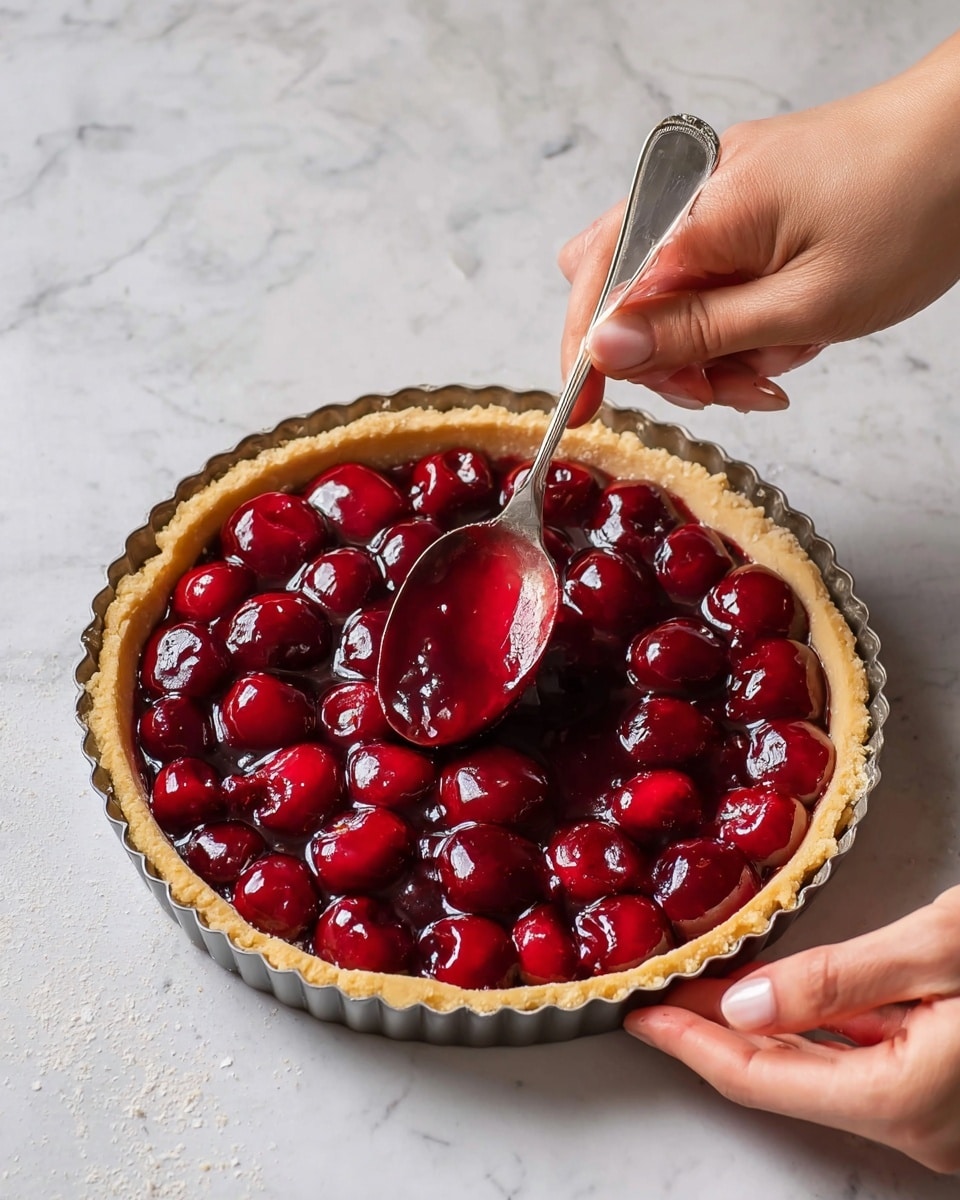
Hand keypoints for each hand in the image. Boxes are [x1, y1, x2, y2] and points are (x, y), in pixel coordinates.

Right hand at [560, 32, 959, 423]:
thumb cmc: (909, 212)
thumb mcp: (803, 305)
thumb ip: (696, 330)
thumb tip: (603, 348)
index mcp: (699, 214)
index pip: (600, 295)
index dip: (590, 360)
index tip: (584, 414)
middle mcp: (692, 192)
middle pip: (619, 290)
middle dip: (664, 356)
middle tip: (723, 389)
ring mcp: (716, 191)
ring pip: (665, 289)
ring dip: (708, 343)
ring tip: (776, 362)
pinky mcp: (742, 199)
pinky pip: (707, 271)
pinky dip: (736, 315)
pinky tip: (785, 331)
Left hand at [624, 885, 959, 1173]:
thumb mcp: (935, 950)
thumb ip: (837, 979)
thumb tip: (742, 1004)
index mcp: (905, 1101)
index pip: (763, 1077)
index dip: (692, 1043)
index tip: (642, 1014)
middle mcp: (918, 1125)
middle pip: (785, 1077)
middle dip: (714, 1031)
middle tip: (661, 990)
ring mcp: (935, 1112)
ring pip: (823, 1068)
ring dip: (761, 1028)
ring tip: (703, 987)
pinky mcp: (947, 1085)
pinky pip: (864, 1058)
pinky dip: (816, 1027)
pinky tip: (779, 998)